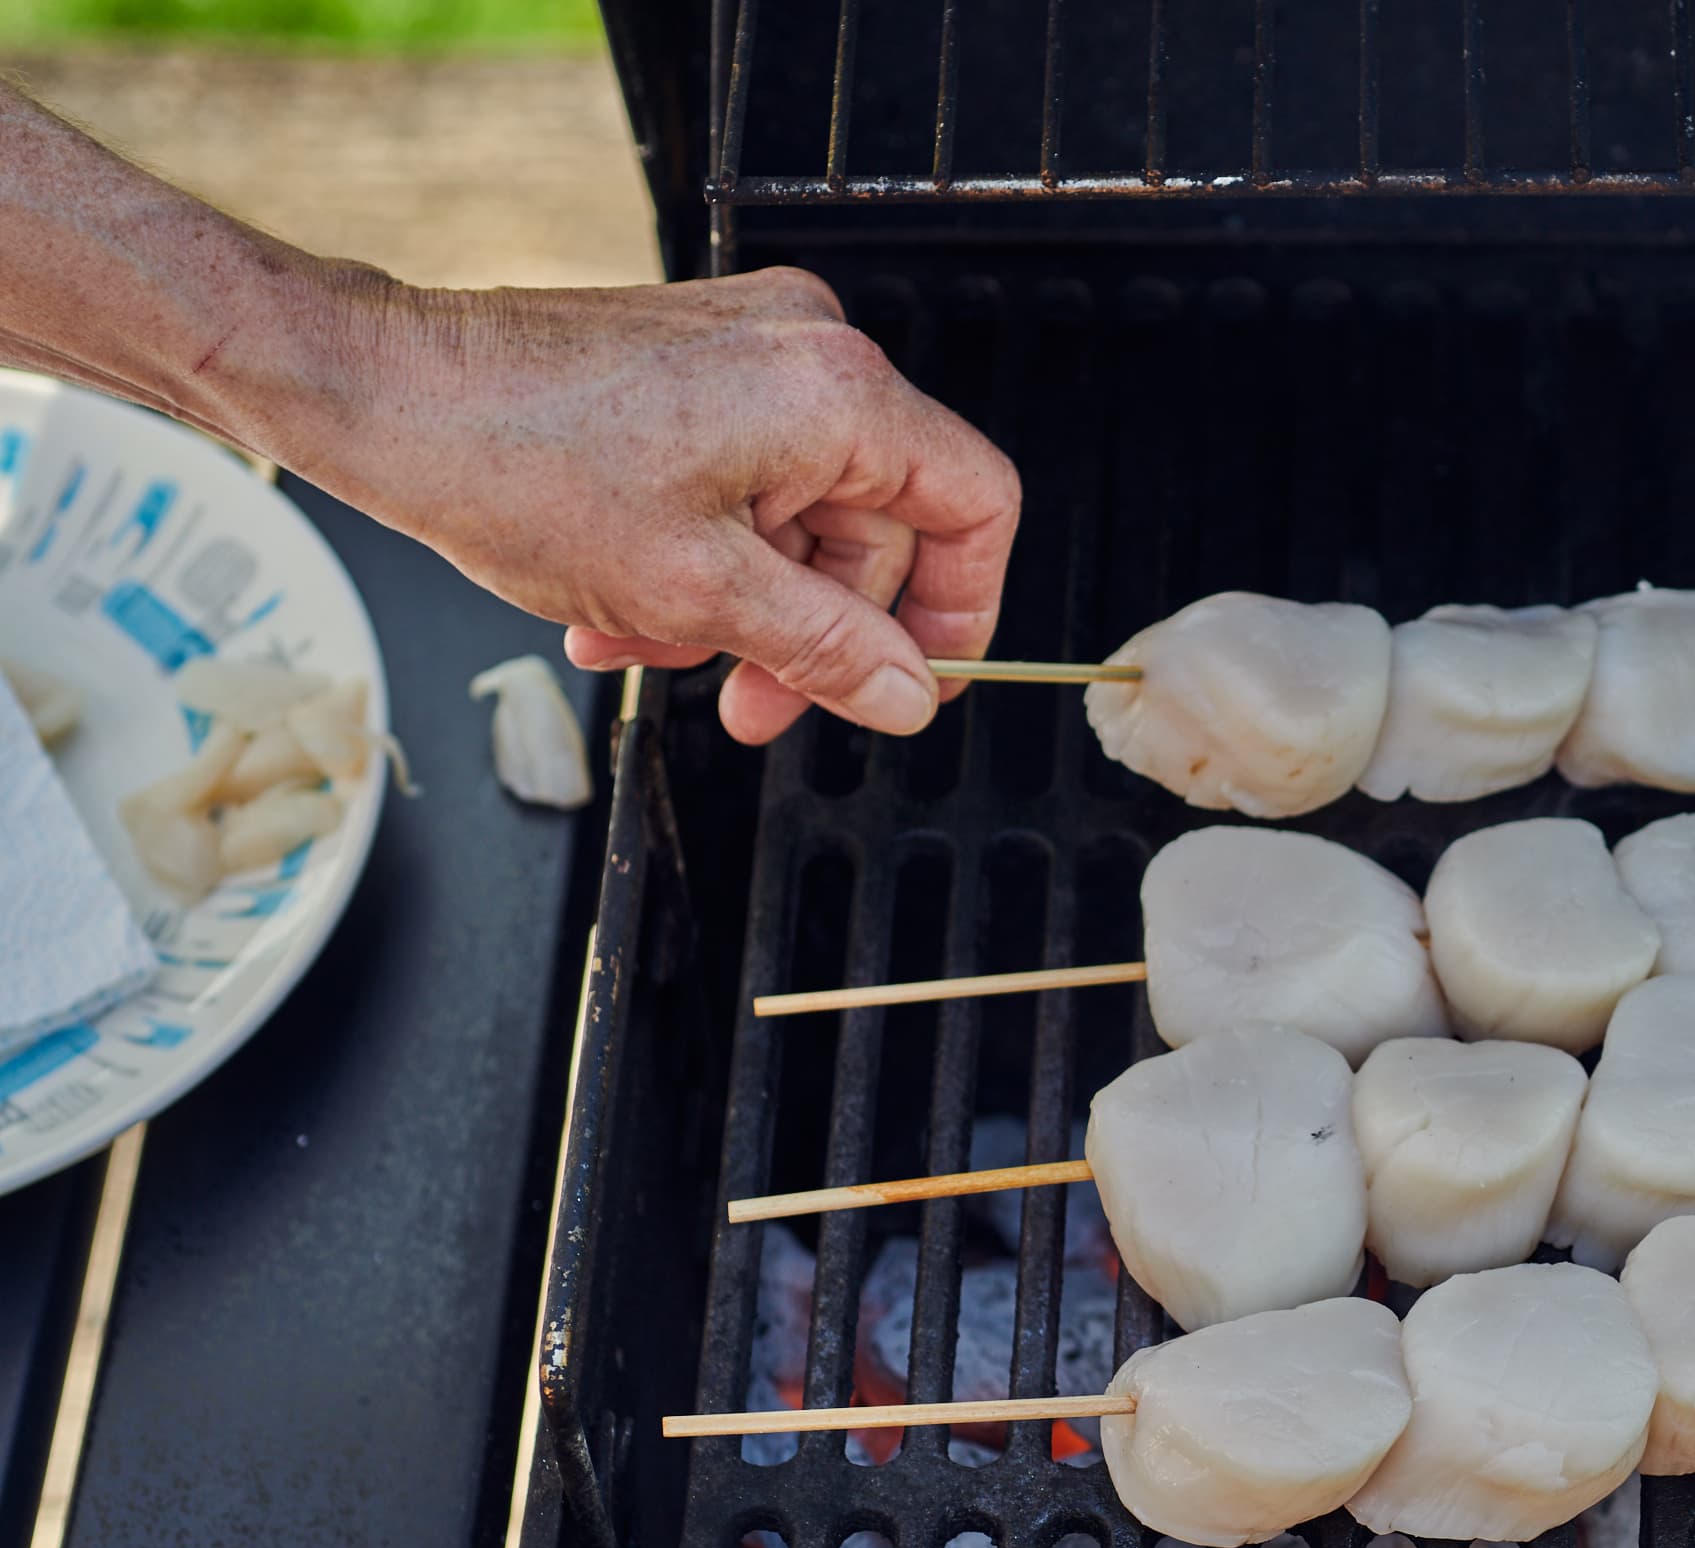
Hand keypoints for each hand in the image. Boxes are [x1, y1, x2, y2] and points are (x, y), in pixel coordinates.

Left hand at [293, 267, 1018, 743]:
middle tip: (757, 705)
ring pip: (800, 517)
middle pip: (880, 525)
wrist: (377, 391)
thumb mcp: (695, 594)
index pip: (975, 504)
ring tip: (650, 647)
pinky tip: (625, 606)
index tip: (914, 680)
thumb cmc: (510, 462)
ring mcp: (747, 352)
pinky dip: (700, 555)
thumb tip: (909, 694)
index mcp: (835, 393)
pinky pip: (743, 482)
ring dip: (740, 606)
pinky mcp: (693, 365)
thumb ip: (827, 649)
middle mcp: (806, 352)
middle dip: (815, 630)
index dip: (959, 610)